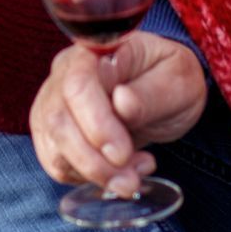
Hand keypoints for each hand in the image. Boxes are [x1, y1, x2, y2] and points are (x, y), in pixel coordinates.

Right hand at [30, 33, 206, 195]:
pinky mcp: (52, 130)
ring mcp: (53, 100)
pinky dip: (86, 178)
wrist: (164, 92)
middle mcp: (65, 71)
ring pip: (54, 145)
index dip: (96, 123)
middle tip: (131, 180)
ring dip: (93, 173)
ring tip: (132, 177)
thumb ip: (151, 92)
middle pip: (58, 120)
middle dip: (94, 160)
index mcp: (96, 51)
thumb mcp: (178, 81)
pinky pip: (56, 162)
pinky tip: (117, 171)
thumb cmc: (171, 79)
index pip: (78, 83)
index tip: (123, 153)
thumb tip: (122, 101)